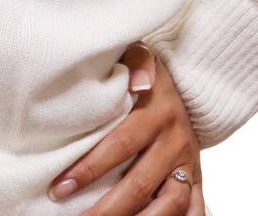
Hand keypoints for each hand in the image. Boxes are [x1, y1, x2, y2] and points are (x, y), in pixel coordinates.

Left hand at [47, 42, 206, 213]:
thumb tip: (137, 82)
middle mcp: (175, 142)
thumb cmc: (149, 78)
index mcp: (158, 112)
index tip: (60, 187)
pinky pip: (192, 211)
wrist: (190, 89)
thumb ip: (137, 60)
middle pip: (139, 184)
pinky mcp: (197, 181)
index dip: (89, 169)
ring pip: (168, 206)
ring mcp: (188, 165)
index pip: (120, 145)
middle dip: (105, 208)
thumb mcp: (141, 57)